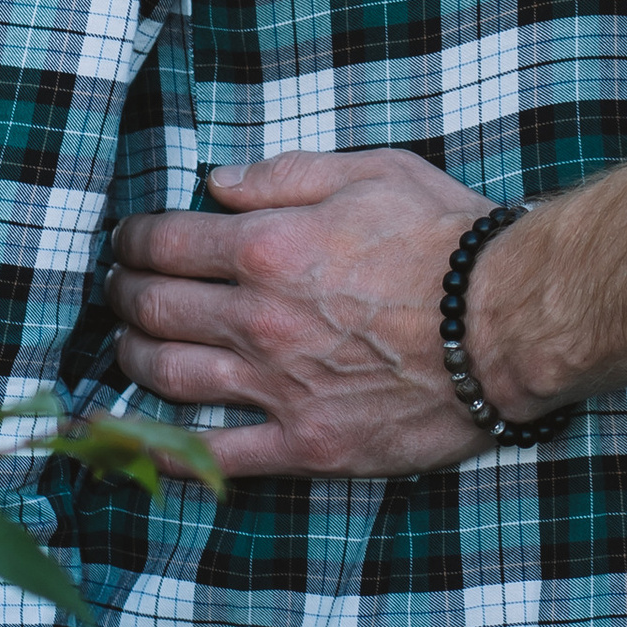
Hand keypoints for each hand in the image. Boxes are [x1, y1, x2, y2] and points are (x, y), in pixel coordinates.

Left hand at [105, 149, 491, 476]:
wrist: (508, 324)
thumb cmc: (446, 239)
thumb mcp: (371, 172)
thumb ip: (284, 174)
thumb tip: (216, 183)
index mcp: (267, 247)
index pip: (165, 244)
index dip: (132, 241)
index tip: (125, 242)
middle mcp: (257, 319)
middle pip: (155, 309)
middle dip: (124, 295)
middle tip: (117, 290)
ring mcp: (276, 387)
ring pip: (168, 377)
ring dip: (131, 359)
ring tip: (126, 348)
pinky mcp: (304, 444)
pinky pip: (214, 455)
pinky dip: (161, 450)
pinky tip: (128, 443)